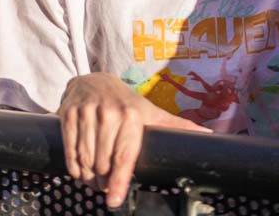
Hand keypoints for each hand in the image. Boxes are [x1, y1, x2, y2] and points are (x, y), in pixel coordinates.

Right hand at [58, 73, 209, 209]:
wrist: (95, 80)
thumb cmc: (126, 103)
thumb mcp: (151, 112)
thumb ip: (177, 126)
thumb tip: (210, 136)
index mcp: (132, 115)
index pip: (124, 156)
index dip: (119, 182)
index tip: (114, 200)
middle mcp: (109, 111)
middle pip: (103, 163)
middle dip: (104, 180)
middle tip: (106, 183)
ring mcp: (87, 110)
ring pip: (85, 158)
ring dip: (88, 175)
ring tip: (94, 177)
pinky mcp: (69, 111)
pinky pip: (69, 148)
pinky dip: (73, 165)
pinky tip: (79, 170)